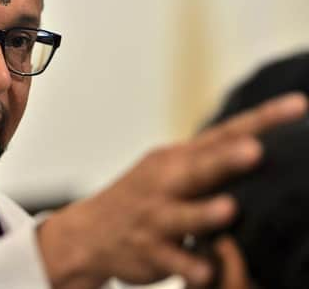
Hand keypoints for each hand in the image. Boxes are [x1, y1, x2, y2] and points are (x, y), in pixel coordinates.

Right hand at [37, 92, 306, 288]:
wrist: (89, 232)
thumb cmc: (144, 198)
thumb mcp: (169, 172)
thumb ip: (210, 163)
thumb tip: (262, 149)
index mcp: (177, 159)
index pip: (224, 133)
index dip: (262, 120)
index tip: (299, 104)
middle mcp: (166, 182)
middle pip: (200, 169)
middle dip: (226, 160)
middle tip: (255, 150)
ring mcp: (155, 216)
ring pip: (182, 215)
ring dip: (204, 214)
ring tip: (227, 209)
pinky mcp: (148, 250)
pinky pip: (171, 260)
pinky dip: (188, 265)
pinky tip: (205, 272)